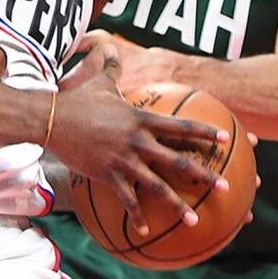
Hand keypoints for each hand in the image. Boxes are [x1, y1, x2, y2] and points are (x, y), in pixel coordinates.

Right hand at [47, 42, 230, 237]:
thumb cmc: (77, 100)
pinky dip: (137, 216)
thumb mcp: (99, 82)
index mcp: (139, 119)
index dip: (204, 132)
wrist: (51, 119)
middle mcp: (137, 141)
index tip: (225, 140)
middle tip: (226, 186)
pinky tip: (145, 232)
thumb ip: (111, 66)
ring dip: (177, 204)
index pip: (179, 126)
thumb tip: (113, 46)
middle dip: (204, 174)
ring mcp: (123, 160)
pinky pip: (126, 199)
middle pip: (177, 160)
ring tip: (195, 219)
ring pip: (157, 186)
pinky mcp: (107, 175)